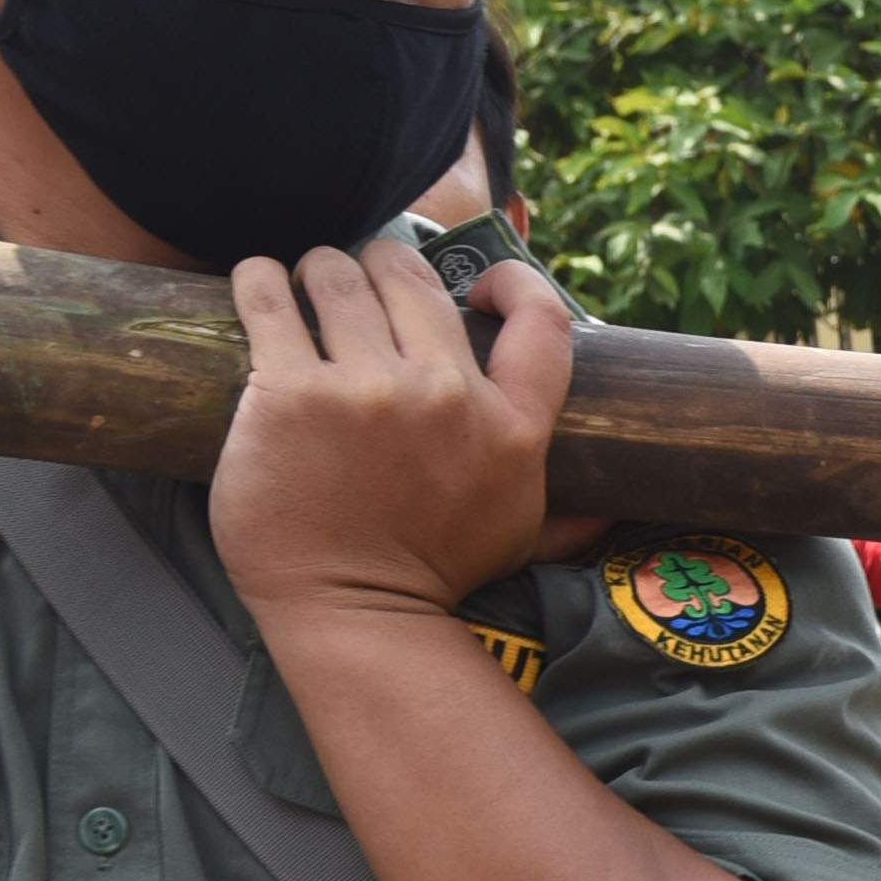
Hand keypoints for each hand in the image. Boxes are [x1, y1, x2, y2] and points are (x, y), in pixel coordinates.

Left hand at [209, 242, 569, 627]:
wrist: (355, 613)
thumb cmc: (435, 574)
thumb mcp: (523, 532)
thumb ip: (568, 508)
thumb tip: (620, 514)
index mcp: (511, 424)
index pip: (541, 318)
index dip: (511, 281)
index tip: (477, 285)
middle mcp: (447, 395)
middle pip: (413, 277)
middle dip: (383, 267)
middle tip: (360, 284)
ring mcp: (366, 390)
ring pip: (338, 275)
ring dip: (320, 270)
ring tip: (304, 286)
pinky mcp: (289, 392)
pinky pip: (270, 296)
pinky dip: (260, 279)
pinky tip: (261, 283)